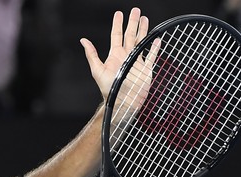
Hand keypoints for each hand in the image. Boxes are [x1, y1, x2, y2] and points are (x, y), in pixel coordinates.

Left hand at [82, 8, 160, 145]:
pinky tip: (157, 39)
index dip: (117, 24)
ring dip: (143, 31)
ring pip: (141, 42)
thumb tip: (83, 40)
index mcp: (115, 55)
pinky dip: (154, 48)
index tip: (119, 13)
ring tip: (145, 19)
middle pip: (130, 35)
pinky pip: (151, 56)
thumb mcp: (97, 70)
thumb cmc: (108, 89)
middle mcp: (126, 56)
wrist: (122, 102)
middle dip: (133, 23)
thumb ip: (92, 55)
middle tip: (135, 10)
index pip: (116, 35)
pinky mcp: (145, 69)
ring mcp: (136, 62)